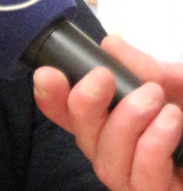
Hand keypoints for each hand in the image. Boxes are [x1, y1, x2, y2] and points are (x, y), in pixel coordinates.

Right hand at [33, 35, 182, 190]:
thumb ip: (150, 69)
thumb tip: (112, 46)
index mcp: (129, 125)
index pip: (74, 116)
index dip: (53, 99)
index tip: (50, 74)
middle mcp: (132, 156)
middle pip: (83, 140)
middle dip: (83, 104)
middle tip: (103, 77)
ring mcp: (148, 184)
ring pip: (106, 163)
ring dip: (124, 124)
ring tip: (156, 100)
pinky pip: (140, 181)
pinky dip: (150, 146)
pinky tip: (171, 122)